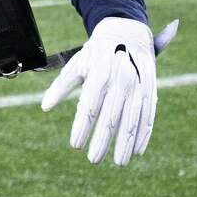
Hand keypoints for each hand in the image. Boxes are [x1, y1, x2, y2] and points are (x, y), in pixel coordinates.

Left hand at [41, 17, 156, 165]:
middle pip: (111, 118)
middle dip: (103, 141)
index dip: (82, 127)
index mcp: (100, 76)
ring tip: (119, 162)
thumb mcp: (76, 64)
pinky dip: (144, 135)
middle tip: (94, 160)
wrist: (127, 33)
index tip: (75, 144)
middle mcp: (121, 82)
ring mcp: (138, 87)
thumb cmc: (95, 53)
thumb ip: (61, 86)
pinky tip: (138, 151)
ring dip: (126, 143)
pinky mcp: (151, 91)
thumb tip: (45, 107)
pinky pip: (149, 116)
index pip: (89, 107)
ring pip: (133, 120)